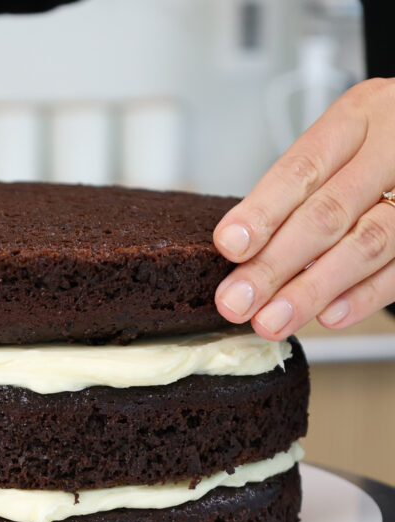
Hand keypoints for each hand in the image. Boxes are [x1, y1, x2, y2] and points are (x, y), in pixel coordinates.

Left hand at [213, 77, 394, 338]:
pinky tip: (329, 316)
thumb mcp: (341, 145)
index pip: (303, 167)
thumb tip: (242, 253)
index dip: (264, 210)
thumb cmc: (378, 149)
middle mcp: (394, 145)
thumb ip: (299, 192)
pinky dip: (364, 296)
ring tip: (273, 320)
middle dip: (276, 263)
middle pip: (329, 211)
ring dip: (313, 289)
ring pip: (367, 242)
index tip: (230, 245)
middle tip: (238, 301)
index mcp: (360, 116)